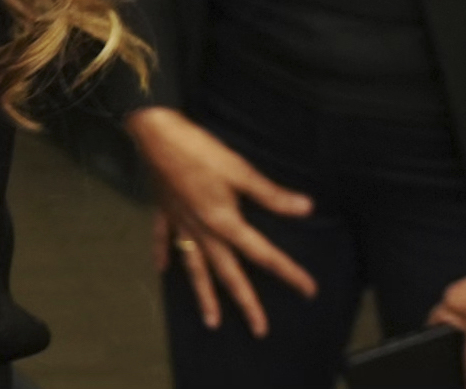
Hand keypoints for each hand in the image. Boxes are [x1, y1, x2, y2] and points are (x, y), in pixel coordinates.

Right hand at [129, 106, 316, 335]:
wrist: (156, 135)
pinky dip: (163, 255)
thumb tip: (306, 208)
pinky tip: (163, 270)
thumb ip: (271, 194)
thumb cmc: (200, 151)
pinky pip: (163, 240)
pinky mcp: (164, 212)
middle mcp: (203, 232)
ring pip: (195, 268)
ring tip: (211, 321)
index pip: (263, 253)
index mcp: (224, 223)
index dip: (288, 271)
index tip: (309, 290)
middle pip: (228, 273)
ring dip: (204, 295)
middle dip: (246, 302)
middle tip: (259, 330)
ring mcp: (180, 225)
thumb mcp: (240, 170)